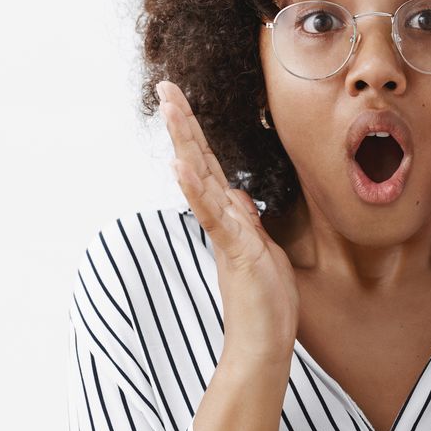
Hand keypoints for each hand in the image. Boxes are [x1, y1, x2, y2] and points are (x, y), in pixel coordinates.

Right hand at [157, 80, 298, 367]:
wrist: (263, 343)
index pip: (209, 166)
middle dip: (184, 123)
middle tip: (166, 87)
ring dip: (185, 141)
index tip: (181, 102)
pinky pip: (213, 215)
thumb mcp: (262, 249)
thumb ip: (247, 220)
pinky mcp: (233, 249)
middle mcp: (221, 219)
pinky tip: (181, 164)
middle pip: (198, 161)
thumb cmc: (265, 301)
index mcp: (229, 217)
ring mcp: (224, 233)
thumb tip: (238, 195)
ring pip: (200, 179)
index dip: (196, 133)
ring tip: (169, 108)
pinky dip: (195, 189)